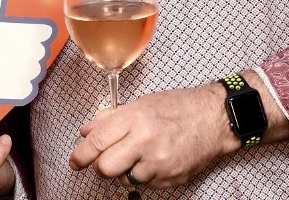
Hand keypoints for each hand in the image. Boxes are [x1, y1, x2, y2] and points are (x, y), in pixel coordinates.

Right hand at [0, 0, 53, 101]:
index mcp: (17, 30)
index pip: (43, 32)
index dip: (35, 33)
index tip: (23, 33)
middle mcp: (20, 53)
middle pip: (39, 51)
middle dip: (30, 49)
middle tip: (13, 48)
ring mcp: (15, 74)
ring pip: (34, 71)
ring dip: (27, 68)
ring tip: (10, 63)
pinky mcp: (9, 93)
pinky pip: (27, 90)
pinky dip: (22, 86)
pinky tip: (9, 78)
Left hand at [69, 84, 236, 188]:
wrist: (213, 118)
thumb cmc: (177, 107)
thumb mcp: (140, 104)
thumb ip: (110, 118)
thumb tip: (86, 131)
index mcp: (134, 118)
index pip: (97, 141)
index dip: (81, 154)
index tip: (75, 161)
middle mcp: (145, 141)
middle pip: (106, 168)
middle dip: (101, 166)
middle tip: (104, 159)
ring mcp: (159, 163)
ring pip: (125, 179)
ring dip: (125, 171)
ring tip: (137, 155)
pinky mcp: (171, 178)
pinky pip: (146, 184)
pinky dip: (144, 175)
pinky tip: (154, 160)